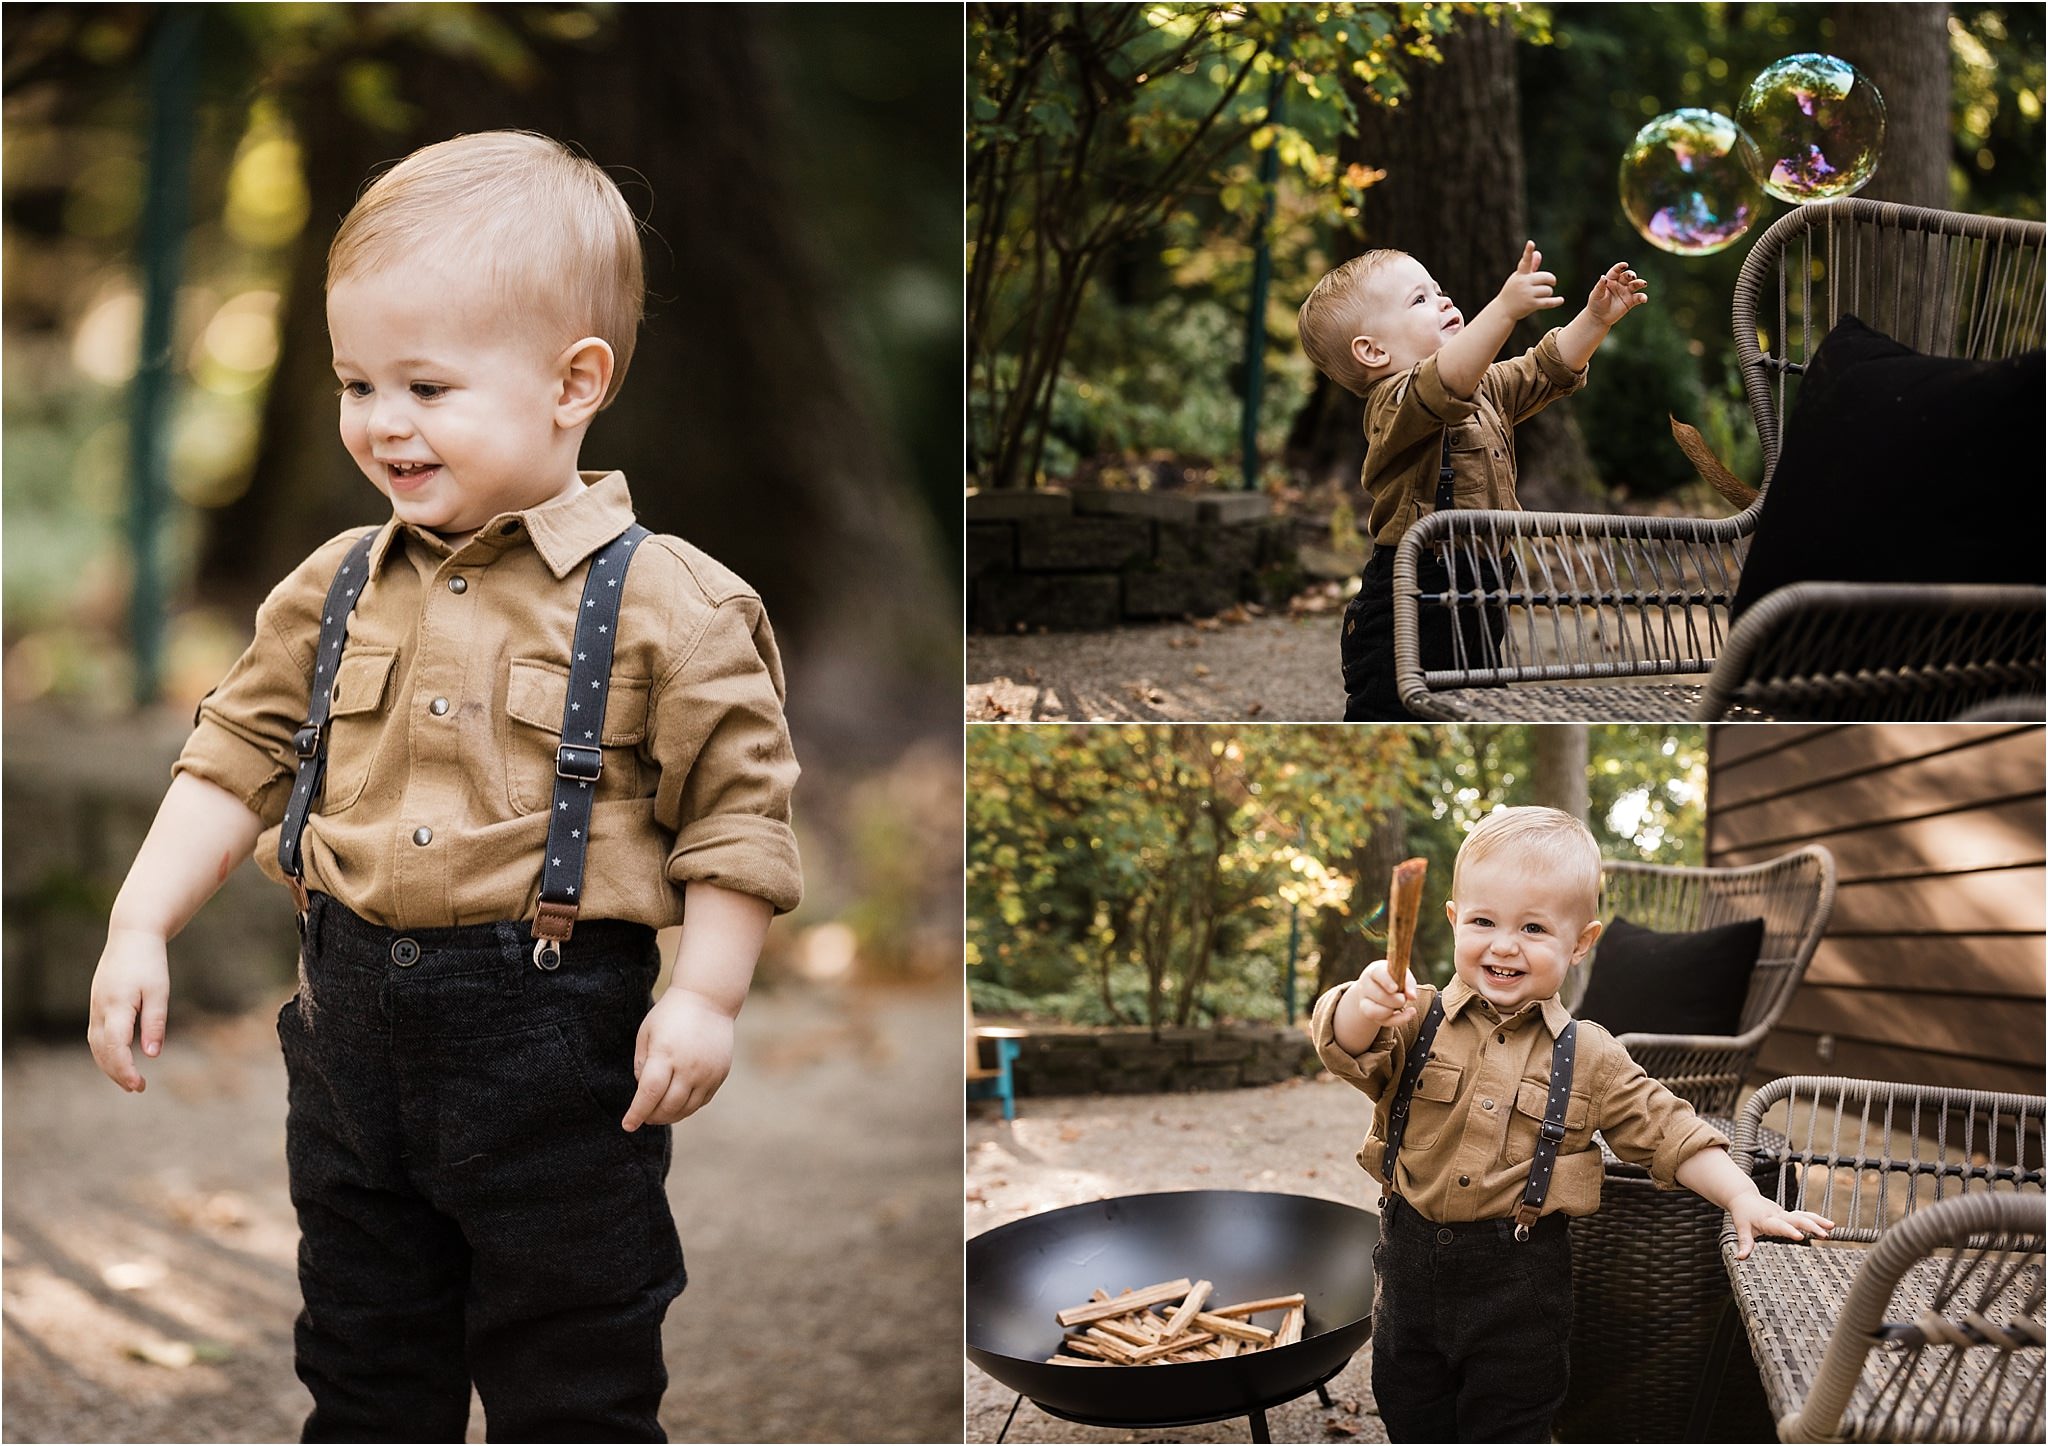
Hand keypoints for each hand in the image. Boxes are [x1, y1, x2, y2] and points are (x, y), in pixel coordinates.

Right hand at [87, 927, 170, 1092]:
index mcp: (116, 1006)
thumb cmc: (149, 962)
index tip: (139, 1085)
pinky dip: (105, 1052)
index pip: (116, 1047)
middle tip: (138, 1089)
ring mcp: (95, 1007)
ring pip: (96, 1045)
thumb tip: (152, 1055)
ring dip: (110, 1065)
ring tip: (130, 1081)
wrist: (132, 936)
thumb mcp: (159, 991)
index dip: (126, 1069)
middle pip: (102, 1051)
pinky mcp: (97, 1005)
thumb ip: (155, 1023)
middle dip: (118, 1073)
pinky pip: (96, 1036)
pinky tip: (119, 1060)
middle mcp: (100, 1009)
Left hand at [622, 987, 735, 1130]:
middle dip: (652, 1117)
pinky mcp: (720, 1074)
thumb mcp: (647, 1034)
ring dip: (670, 1115)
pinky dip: (688, 1107)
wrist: (709, 999)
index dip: (637, 1113)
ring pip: (687, 1108)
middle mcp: (689, 1067)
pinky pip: (702, 1100)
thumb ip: (641, 1064)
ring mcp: (707, 1072)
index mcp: (665, 1054)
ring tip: (659, 1113)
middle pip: (668, 1106)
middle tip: (643, 1117)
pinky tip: (678, 1102)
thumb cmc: (670, 1014)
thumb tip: (644, 1092)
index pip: (649, 1094)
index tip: (628, 1125)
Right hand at [1351, 959, 1419, 1030]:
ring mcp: (1364, 1001)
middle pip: (1379, 995)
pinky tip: (1408, 1014)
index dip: (1387, 981)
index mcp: (1374, 971)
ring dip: (1392, 1010)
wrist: (1378, 987)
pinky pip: (1383, 1021)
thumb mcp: (1401, 975)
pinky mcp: (1369, 1014)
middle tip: (1403, 998)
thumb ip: (1408, 982)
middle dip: (1396, 1000)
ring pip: (1373, 1011)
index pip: (1378, 973)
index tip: (1395, 989)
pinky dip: (1398, 1020)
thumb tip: (1412, 997)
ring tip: (1402, 1006)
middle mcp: (1365, 986)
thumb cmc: (1392, 978)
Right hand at [1496, 240, 1564, 320]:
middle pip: (1546, 277)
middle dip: (1551, 280)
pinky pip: (1548, 302)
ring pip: (1548, 290)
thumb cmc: (1513, 291)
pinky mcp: (1530, 305)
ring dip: (1548, 293)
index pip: (1525, 261)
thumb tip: (1538, 253)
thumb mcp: (1520, 278)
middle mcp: (1523, 283)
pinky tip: (1561, 300)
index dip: (1528, 251)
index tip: (1531, 243)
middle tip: (1552, 283)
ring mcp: (1526, 294)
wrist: (1503, 310)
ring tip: (1541, 296)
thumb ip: (1531, 267)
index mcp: (1520, 274)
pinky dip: (1556, 301)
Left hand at [1586, 261, 1648, 325]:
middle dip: (1631, 275)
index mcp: (1610, 280)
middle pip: (1628, 276)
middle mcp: (1620, 284)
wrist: (1598, 318)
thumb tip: (1603, 277)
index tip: (1625, 265)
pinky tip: (1644, 299)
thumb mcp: (1596, 295)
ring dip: (1640, 283)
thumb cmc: (1595, 304)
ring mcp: (1626, 292)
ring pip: (1635, 285)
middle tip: (1633, 277)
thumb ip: (1600, 286)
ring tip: (1643, 284)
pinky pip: (1638, 297)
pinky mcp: (1631, 301)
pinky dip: (1642, 297)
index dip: (1620, 267)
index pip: (1616, 271)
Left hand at [1727, 1192, 1834, 1259]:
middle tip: (1824, 1235)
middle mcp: (1778, 1215)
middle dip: (1811, 1226)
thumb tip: (1740, 1257)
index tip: (1800, 1237)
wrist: (1743, 1196)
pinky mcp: (1788, 1214)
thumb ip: (1744, 1243)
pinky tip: (1828, 1225)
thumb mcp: (1740, 1228)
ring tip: (1832, 1227)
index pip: (1780, 1226)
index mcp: (1767, 1220)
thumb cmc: (1742, 1214)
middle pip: (1796, 1219)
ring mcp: (1784, 1213)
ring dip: (1817, 1221)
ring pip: (1803, 1215)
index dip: (1789, 1231)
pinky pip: (1804, 1215)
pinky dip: (1816, 1219)